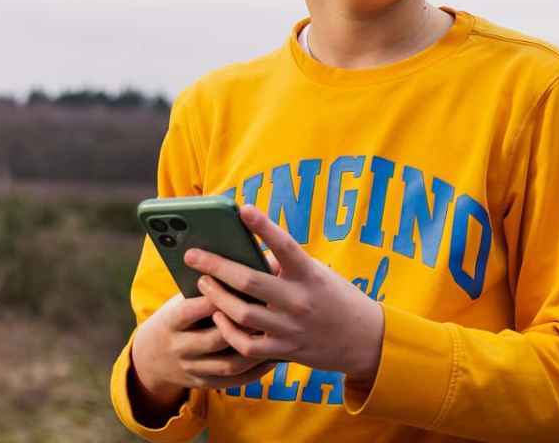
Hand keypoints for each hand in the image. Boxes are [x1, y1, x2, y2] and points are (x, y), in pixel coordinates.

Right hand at [129, 292, 278, 411]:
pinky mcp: (204, 383)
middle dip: (243, 325)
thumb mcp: (180, 299)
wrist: (151, 356)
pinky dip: (256, 370)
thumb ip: (206, 289)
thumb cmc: (178, 316)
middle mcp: (179, 348)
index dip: (217, 298)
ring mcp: (192, 368)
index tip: (244, 284)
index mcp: (171, 321)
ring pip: (229, 364)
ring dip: (255, 350)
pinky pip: (234, 381)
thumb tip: (243, 263)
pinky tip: (273, 356)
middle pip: (215, 339)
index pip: (192, 310)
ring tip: (278, 335)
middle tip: (271, 311)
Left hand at [184, 204, 386, 382]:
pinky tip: (218, 316)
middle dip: (216, 266)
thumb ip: (285, 267)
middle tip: (192, 255)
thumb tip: (244, 256)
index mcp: (310, 275)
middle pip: (249, 281)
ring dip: (216, 297)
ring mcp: (291, 327)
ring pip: (242, 313)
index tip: (243, 208)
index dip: (263, 226)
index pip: (285, 245)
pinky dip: (228, 330)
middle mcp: (300, 300)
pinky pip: (247, 344)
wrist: (366, 339)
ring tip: (202, 282)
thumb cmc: (335, 297)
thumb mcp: (317, 274)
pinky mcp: (285, 350)